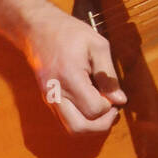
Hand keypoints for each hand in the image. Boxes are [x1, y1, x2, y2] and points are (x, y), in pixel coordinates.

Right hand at [21, 6, 126, 135]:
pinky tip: (90, 104)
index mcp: (70, 78)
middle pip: (80, 128)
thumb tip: (120, 100)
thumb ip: (109, 75)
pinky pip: (65, 121)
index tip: (114, 93)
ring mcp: (49, 99)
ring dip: (91, 126)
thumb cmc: (69, 33)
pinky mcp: (48, 100)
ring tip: (103, 109)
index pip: (94, 109)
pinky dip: (81, 120)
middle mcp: (56, 93)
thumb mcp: (97, 45)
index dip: (110, 106)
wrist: (37, 28)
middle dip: (101, 125)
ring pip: (71, 129)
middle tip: (112, 110)